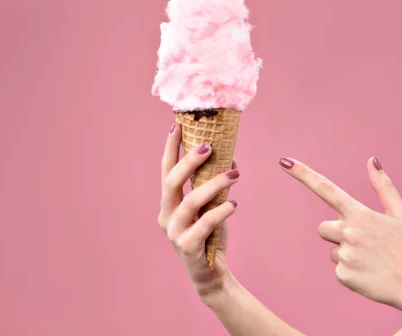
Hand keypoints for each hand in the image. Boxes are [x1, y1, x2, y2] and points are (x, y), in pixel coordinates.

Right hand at [157, 122, 239, 298]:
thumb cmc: (210, 237)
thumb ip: (216, 185)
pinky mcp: (187, 248)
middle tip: (210, 146)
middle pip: (171, 181)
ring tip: (235, 175)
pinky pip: (204, 224)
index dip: (171, 148)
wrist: (212, 277)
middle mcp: (166, 216)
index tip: (177, 125)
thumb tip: (232, 158)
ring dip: (213, 184)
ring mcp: (174, 233)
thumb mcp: (212, 207)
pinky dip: (220, 212)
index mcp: (168, 204)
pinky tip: (233, 205)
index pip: (166, 170)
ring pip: (190, 202)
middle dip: (189, 160)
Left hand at [279, 157, 401, 313]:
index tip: (284, 161)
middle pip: (324, 229)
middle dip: (338, 235)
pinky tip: (371, 275)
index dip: (303, 174)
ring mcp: (344, 254)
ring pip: (333, 251)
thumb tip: (372, 160)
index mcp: (359, 214)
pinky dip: (352, 274)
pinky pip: (339, 271)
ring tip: (374, 262)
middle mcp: (348, 232)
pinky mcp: (343, 275)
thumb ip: (383, 187)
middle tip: (367, 245)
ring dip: (348, 256)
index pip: (325, 188)